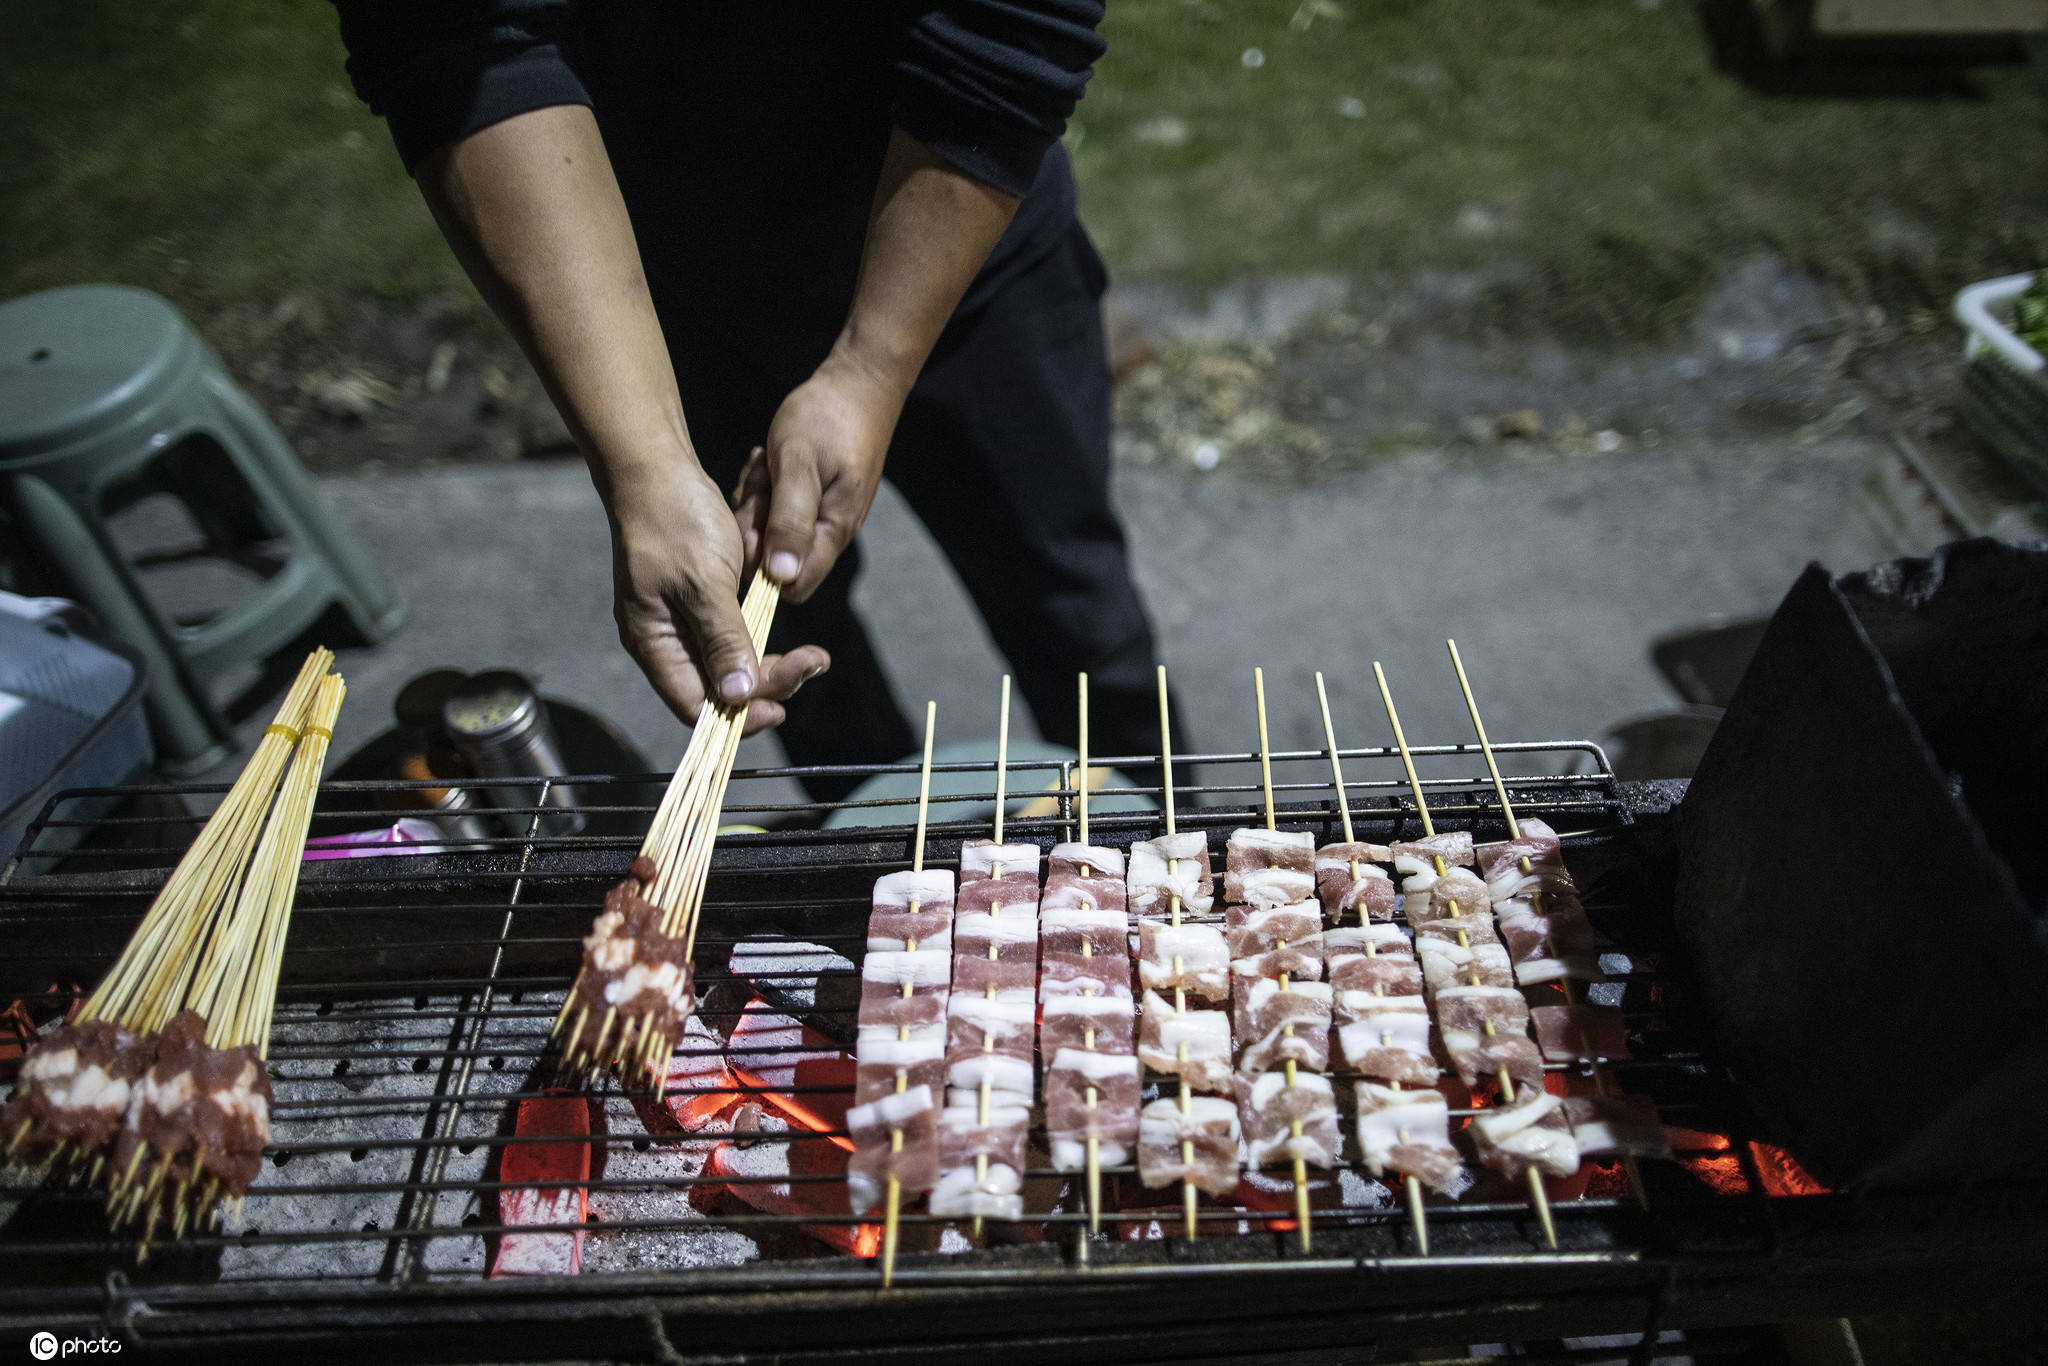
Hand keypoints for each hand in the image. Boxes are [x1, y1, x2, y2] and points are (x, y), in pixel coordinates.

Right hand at [605, 457, 828, 735]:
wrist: (659, 469)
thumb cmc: (674, 521)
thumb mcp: (703, 582)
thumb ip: (722, 640)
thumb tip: (737, 696)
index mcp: (653, 643)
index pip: (696, 706)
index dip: (739, 716)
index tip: (782, 708)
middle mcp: (664, 642)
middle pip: (718, 689)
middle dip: (767, 684)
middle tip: (813, 664)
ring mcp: (680, 623)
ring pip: (729, 664)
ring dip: (770, 663)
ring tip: (813, 656)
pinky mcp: (698, 603)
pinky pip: (731, 636)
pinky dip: (759, 638)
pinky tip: (785, 632)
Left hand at [732, 353, 899, 601]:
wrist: (857, 384)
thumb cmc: (827, 419)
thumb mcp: (798, 465)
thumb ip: (789, 521)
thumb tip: (780, 577)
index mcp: (832, 530)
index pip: (792, 586)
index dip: (761, 565)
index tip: (754, 519)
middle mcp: (828, 532)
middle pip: (774, 558)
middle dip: (756, 522)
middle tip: (762, 479)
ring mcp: (820, 515)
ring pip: (771, 531)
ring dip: (758, 499)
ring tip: (767, 463)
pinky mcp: (812, 498)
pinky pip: (776, 508)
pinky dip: (765, 487)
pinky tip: (769, 460)